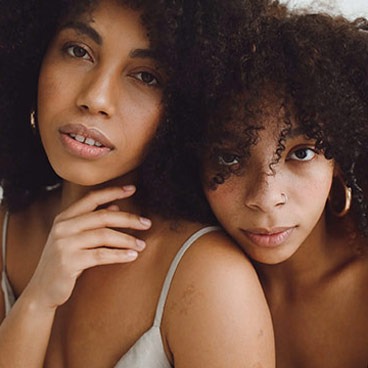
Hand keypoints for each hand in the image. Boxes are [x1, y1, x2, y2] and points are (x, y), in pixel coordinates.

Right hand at [25, 186, 149, 309]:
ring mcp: (64, 244)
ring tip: (141, 244)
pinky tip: (132, 255)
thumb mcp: (74, 237)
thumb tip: (115, 207)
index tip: (132, 189)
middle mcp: (63, 227)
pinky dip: (119, 255)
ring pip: (104, 235)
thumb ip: (92, 222)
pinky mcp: (69, 261)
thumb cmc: (63, 261)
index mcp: (64, 217)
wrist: (43, 289)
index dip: (113, 192)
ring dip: (127, 239)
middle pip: (103, 216)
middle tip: (146, 223)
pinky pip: (101, 255)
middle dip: (128, 219)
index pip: (92, 198)